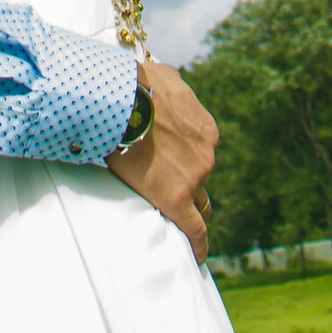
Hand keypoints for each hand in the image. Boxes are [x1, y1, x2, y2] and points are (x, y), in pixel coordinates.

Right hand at [106, 59, 217, 262]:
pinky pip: (194, 229)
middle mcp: (206, 156)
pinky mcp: (177, 199)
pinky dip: (198, 244)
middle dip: (192, 188)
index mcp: (205, 131)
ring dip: (190, 211)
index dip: (189, 165)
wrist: (125, 100)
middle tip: (174, 194)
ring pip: (198, 204)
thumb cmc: (138, 83)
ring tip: (183, 227)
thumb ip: (172, 90)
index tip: (182, 171)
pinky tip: (198, 255)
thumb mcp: (165, 77)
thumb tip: (163, 84)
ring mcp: (194, 179)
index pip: (201, 156)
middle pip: (202, 181)